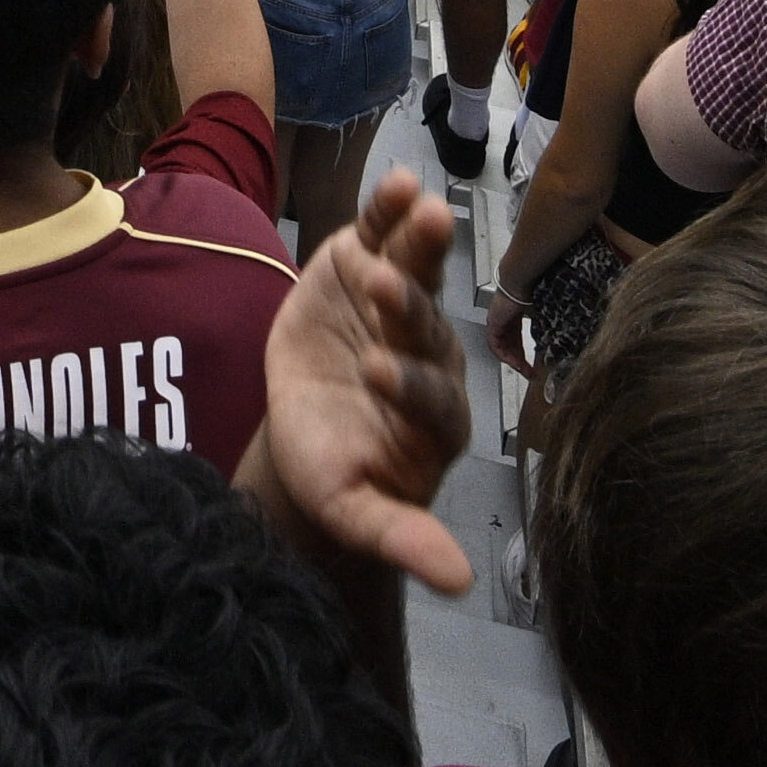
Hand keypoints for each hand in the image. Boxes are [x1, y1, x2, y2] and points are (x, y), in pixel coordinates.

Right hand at [244, 164, 482, 592]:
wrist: (309, 424)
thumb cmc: (335, 469)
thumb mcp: (356, 512)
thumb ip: (403, 539)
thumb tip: (457, 585)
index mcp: (434, 418)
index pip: (431, 398)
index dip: (408, 384)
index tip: (377, 373)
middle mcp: (430, 356)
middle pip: (425, 326)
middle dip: (406, 306)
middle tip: (382, 288)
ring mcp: (402, 304)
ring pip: (417, 273)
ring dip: (418, 243)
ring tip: (419, 209)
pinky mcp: (368, 263)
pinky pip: (385, 236)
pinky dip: (390, 209)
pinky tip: (398, 182)